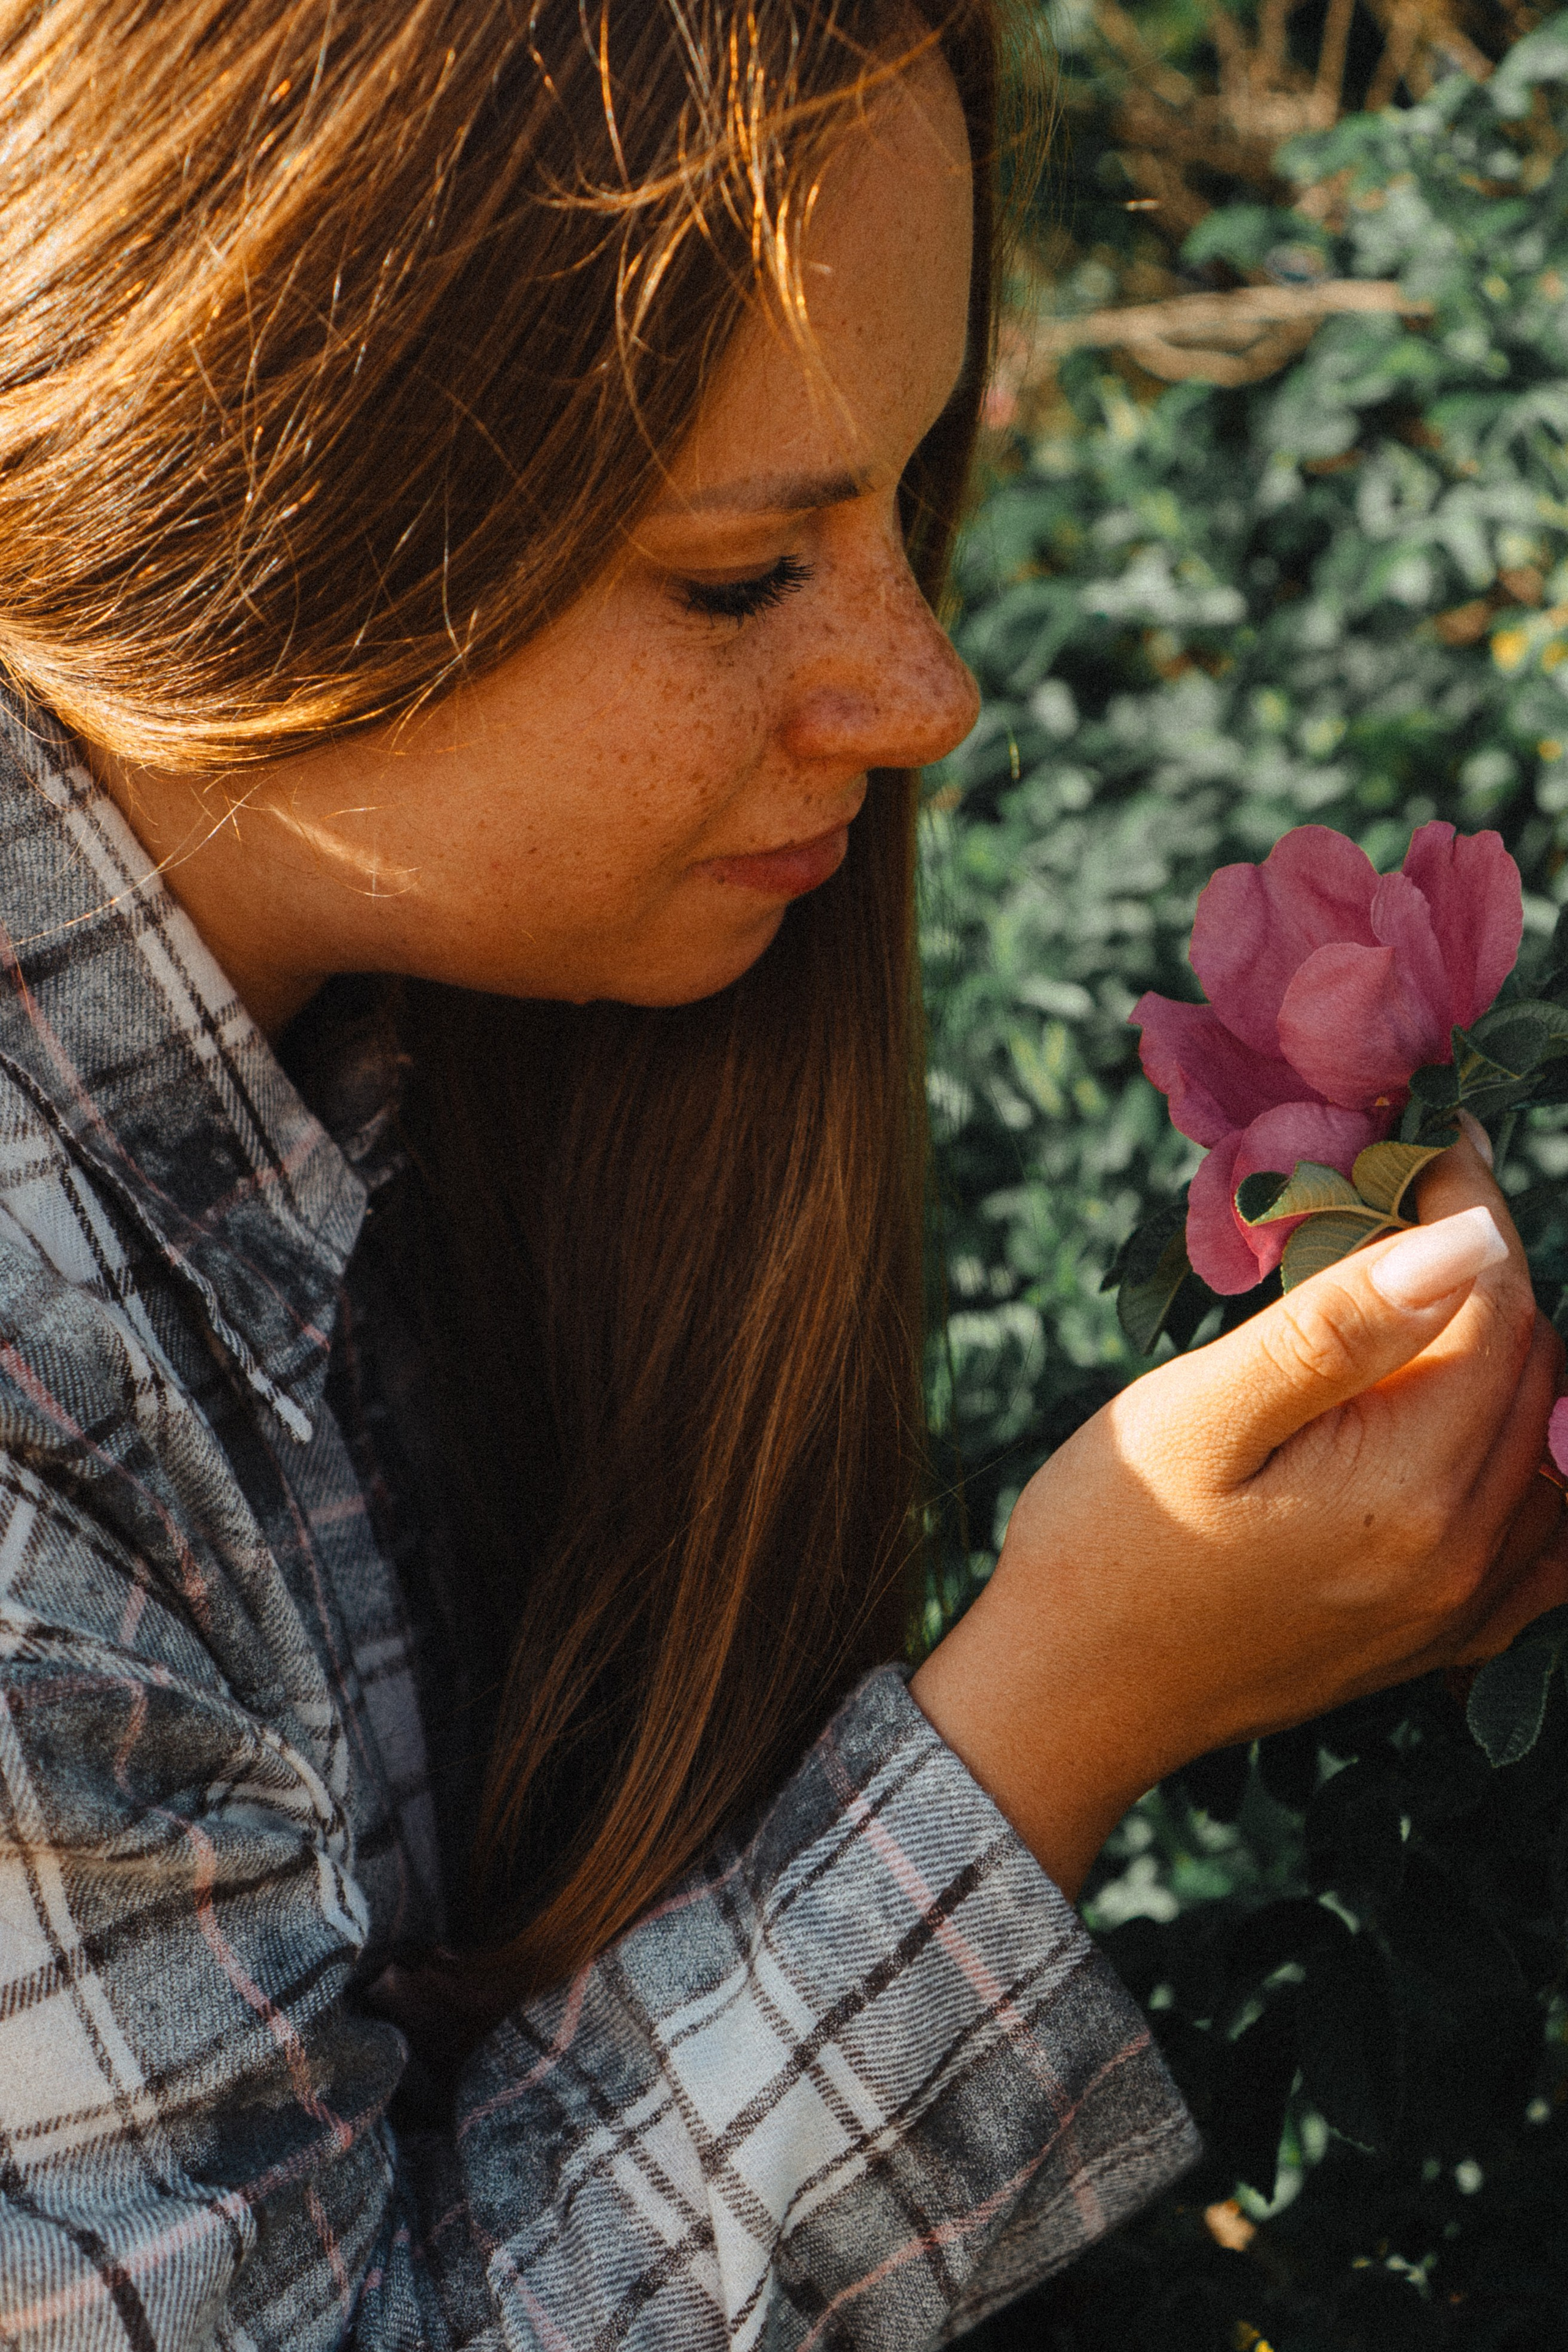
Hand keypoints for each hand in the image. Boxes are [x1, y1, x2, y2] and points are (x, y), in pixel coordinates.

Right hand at [910, 1133, 1567, 1899]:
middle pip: (1535, 1365)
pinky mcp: (1441, 1637)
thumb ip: (1335, 1329)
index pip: (1497, 1307)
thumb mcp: (1198, 1415)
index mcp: (1411, 1489)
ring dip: (1503, 1352)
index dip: (1468, 1209)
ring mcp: (1461, 1606)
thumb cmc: (1107, 1543)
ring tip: (1414, 1299)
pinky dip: (1532, 1459)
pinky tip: (1475, 1425)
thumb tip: (1465, 1240)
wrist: (1068, 1698)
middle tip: (1396, 1206)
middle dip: (1480, 1269)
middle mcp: (1465, 1555)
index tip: (1420, 1144)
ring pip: (1549, 1437)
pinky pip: (1546, 1537)